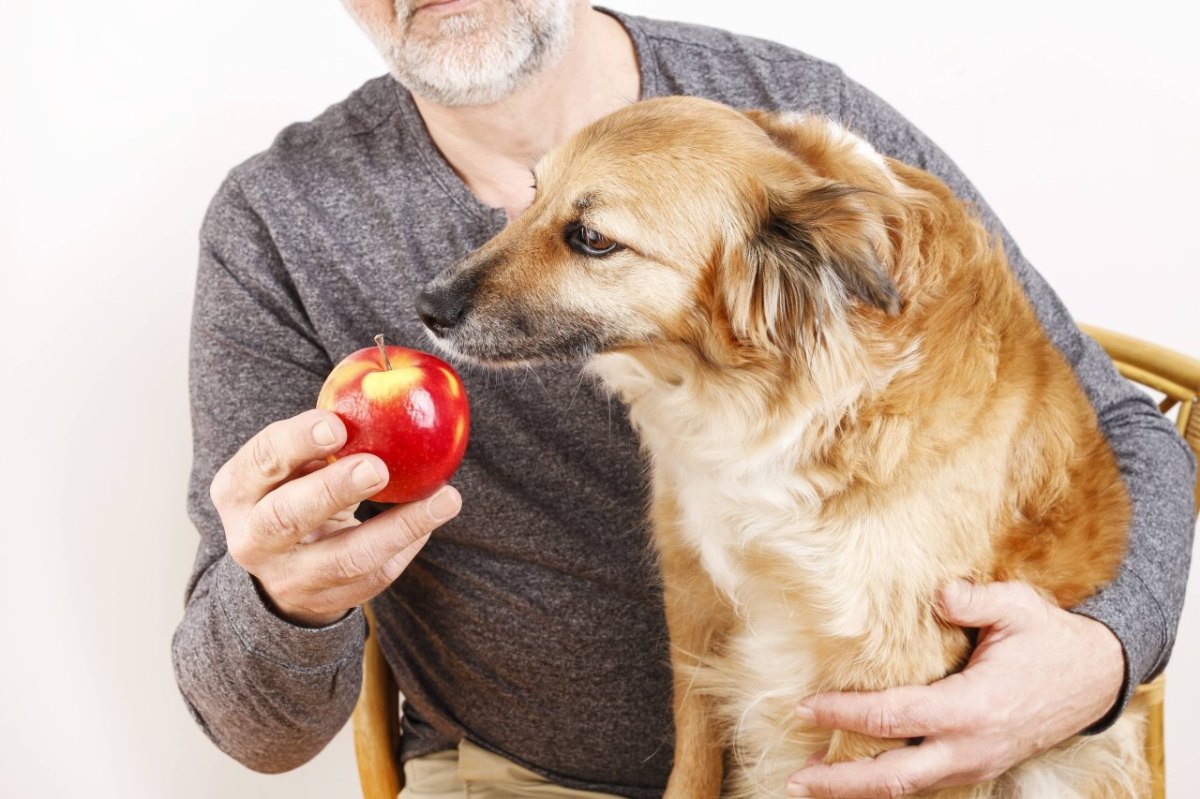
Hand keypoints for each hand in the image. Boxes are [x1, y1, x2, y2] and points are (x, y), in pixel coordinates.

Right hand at [211, 408, 461, 626]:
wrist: (280, 574)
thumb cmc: (292, 493)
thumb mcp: (287, 467)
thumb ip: (317, 438)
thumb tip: (382, 385)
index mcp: (237, 490)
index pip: (259, 461)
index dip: (295, 442)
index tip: (335, 424)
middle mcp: (253, 538)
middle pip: (286, 517)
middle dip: (333, 490)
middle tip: (377, 467)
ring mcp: (290, 576)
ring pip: (345, 558)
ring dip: (399, 527)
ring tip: (444, 499)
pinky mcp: (331, 599)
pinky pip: (378, 572)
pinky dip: (412, 540)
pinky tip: (437, 513)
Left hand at [786, 580, 1124, 797]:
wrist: (1095, 678)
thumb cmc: (1050, 639)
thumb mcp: (1018, 607)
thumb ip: (976, 600)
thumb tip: (939, 594)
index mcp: (972, 709)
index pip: (893, 718)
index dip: (845, 714)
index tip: (805, 707)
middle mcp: (970, 747)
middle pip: (894, 777)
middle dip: (841, 781)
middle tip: (796, 777)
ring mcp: (976, 764)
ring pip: (909, 788)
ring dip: (859, 788)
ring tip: (813, 779)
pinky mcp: (979, 766)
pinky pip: (925, 783)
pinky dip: (888, 784)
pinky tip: (858, 773)